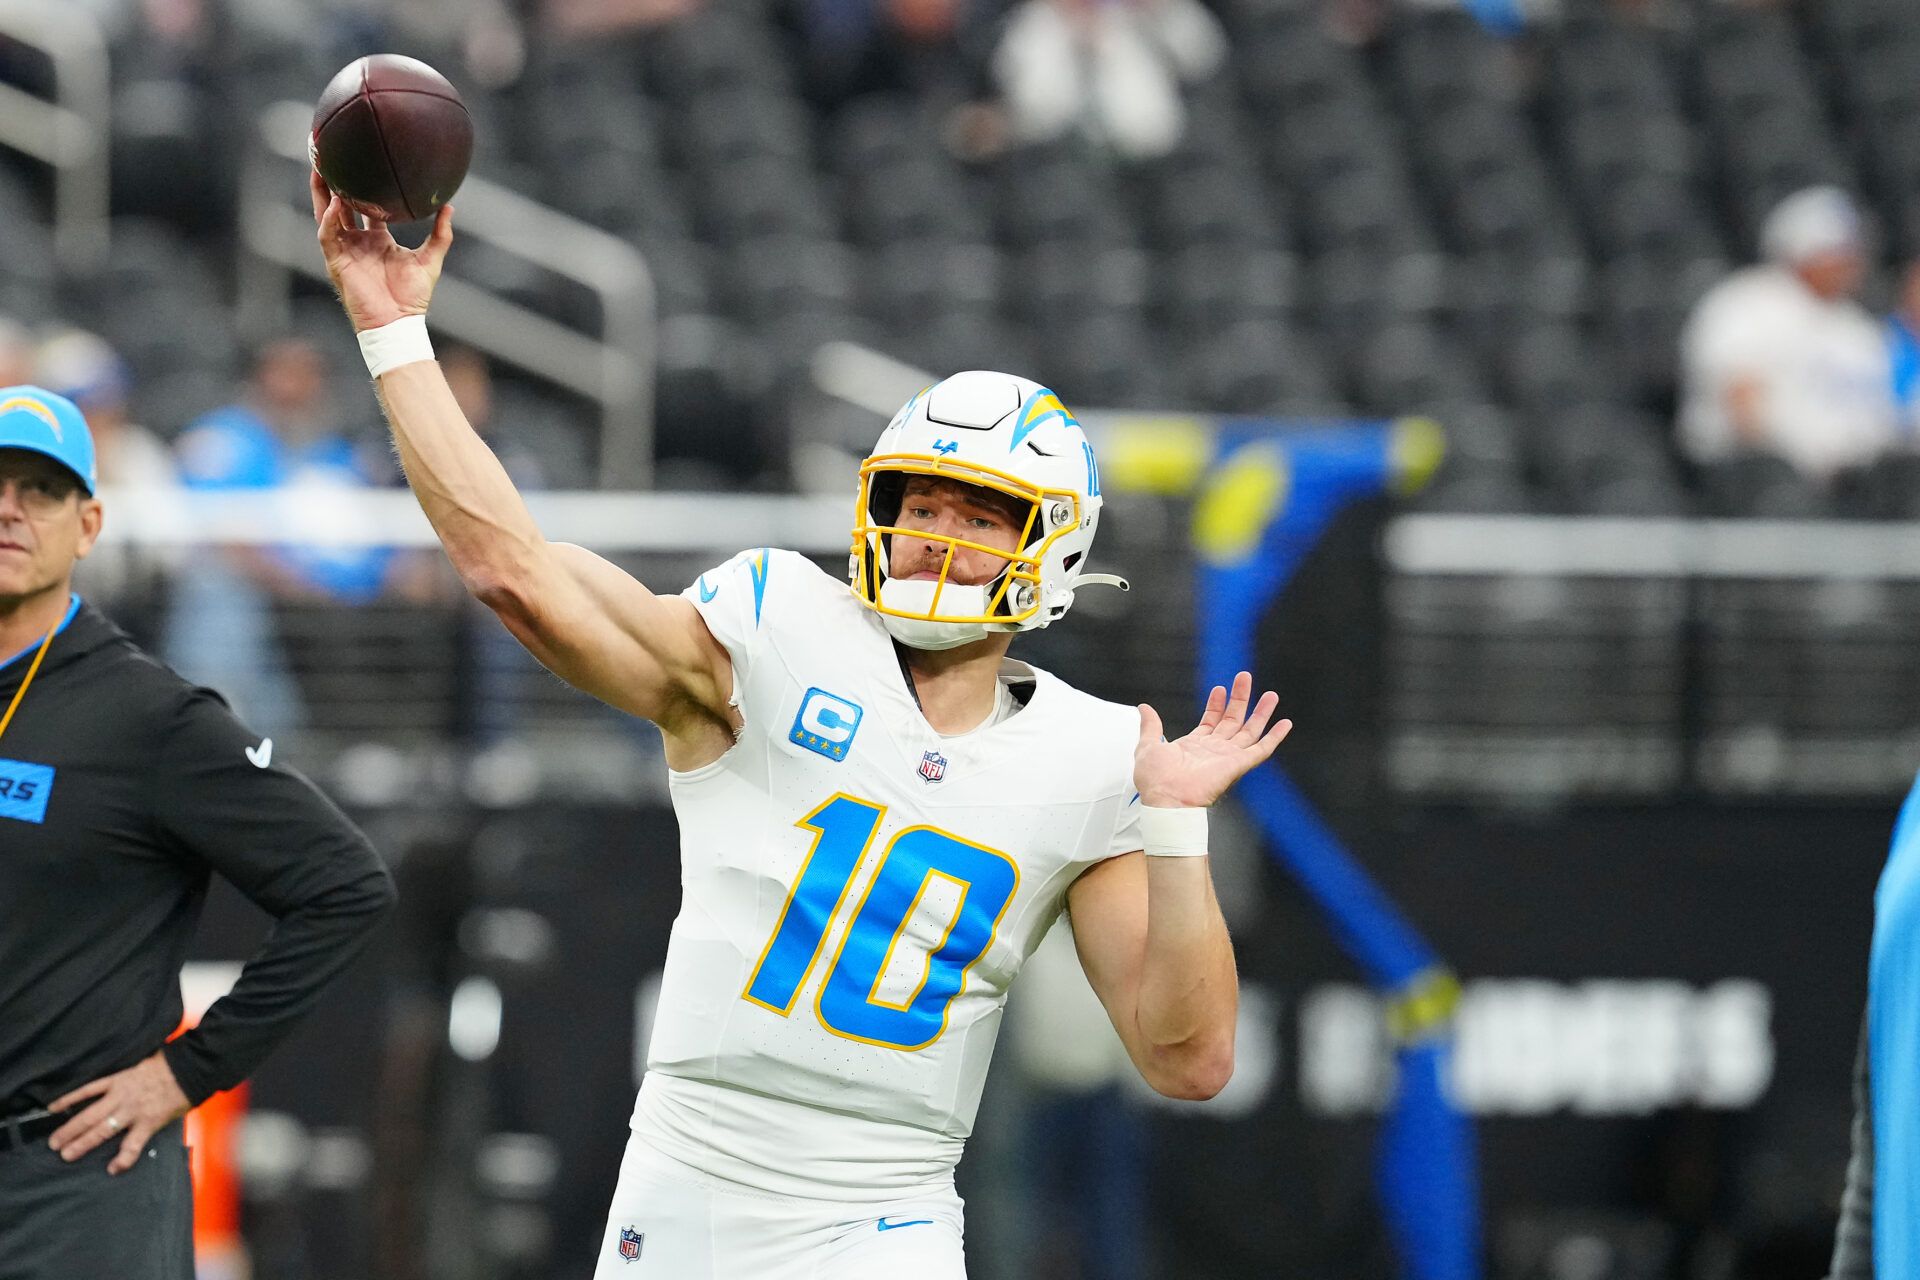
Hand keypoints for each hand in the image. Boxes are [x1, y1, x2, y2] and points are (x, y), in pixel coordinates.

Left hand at [48, 1051, 191, 1173]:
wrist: (192, 1067)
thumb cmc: (172, 1063)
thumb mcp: (144, 1062)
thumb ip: (131, 1073)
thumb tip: (125, 1077)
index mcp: (119, 1080)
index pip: (86, 1090)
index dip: (67, 1100)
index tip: (51, 1109)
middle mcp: (121, 1097)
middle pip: (88, 1116)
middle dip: (69, 1130)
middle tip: (54, 1143)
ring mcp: (133, 1112)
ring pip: (101, 1131)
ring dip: (82, 1144)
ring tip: (68, 1154)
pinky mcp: (148, 1123)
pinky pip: (132, 1145)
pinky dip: (123, 1159)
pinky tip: (114, 1169)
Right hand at [311, 169, 453, 332]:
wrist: (398, 322)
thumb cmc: (412, 297)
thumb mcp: (431, 260)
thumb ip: (441, 234)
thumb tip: (450, 206)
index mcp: (377, 239)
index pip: (365, 207)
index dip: (362, 187)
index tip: (363, 164)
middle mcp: (358, 241)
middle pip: (340, 205)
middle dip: (334, 183)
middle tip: (332, 157)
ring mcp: (345, 250)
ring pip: (327, 215)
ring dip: (322, 193)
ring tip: (320, 168)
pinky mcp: (336, 262)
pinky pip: (328, 235)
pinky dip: (330, 219)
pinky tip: (335, 203)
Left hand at [1134, 671, 1290, 808]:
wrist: (1166, 798)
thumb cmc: (1155, 780)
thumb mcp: (1148, 745)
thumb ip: (1150, 725)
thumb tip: (1143, 707)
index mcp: (1195, 746)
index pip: (1211, 721)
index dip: (1216, 704)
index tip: (1220, 688)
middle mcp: (1214, 750)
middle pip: (1233, 720)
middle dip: (1240, 699)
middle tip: (1244, 677)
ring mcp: (1228, 757)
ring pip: (1250, 731)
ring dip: (1261, 713)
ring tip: (1271, 695)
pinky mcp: (1238, 764)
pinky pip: (1261, 750)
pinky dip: (1275, 737)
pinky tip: (1285, 723)